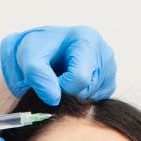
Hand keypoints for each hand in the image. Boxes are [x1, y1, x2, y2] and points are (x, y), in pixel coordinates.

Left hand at [0, 25, 116, 103]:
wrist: (44, 50)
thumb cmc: (38, 50)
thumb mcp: (30, 58)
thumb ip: (38, 77)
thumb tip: (54, 99)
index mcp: (88, 39)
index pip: (80, 78)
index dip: (61, 86)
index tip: (49, 79)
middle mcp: (104, 52)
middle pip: (87, 90)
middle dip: (67, 91)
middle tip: (54, 78)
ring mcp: (110, 68)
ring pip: (92, 98)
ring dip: (73, 95)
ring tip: (63, 77)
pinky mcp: (109, 82)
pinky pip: (96, 101)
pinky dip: (82, 98)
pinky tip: (72, 84)